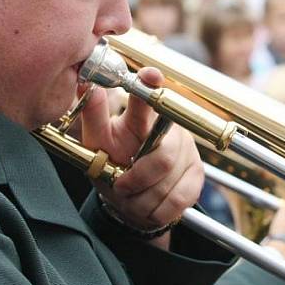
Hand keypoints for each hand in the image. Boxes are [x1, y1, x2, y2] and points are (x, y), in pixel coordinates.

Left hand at [81, 67, 203, 232]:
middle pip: (162, 158)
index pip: (147, 98)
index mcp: (142, 118)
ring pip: (167, 184)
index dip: (150, 85)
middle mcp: (170, 130)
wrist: (130, 199)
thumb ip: (93, 115)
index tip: (150, 74)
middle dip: (136, 180)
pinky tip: (148, 204)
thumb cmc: (113, 164)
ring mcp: (187, 152)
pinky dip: (156, 210)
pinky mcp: (197, 174)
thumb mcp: (97, 142)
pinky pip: (178, 199)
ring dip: (141, 199)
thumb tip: (87, 84)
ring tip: (131, 195)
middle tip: (120, 186)